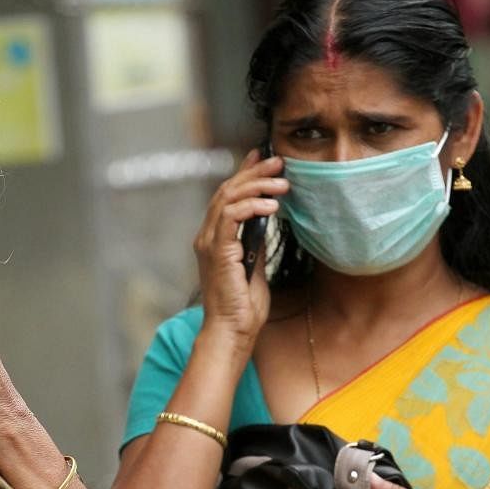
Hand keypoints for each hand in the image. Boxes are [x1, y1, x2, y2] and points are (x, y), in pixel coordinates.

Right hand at [193, 149, 287, 351]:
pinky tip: (272, 206)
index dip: (245, 172)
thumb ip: (254, 242)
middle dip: (254, 171)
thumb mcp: (254, 266)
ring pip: (228, 198)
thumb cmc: (243, 307)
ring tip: (282, 183)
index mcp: (215, 238)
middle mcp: (207, 236)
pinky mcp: (217, 252)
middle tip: (279, 161)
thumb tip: (265, 220)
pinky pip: (231, 217)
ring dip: (257, 186)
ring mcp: (209, 242)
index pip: (228, 195)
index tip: (264, 156)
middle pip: (228, 190)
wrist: (233, 332)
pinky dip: (251, 206)